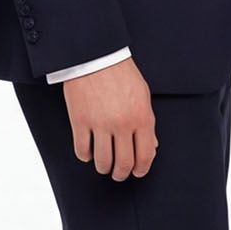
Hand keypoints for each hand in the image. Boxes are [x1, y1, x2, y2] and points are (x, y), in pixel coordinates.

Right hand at [63, 56, 157, 179]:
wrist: (95, 55)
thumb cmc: (121, 73)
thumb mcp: (142, 96)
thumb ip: (147, 123)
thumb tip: (151, 147)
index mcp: (142, 117)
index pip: (145, 155)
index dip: (141, 169)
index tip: (137, 172)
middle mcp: (122, 124)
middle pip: (123, 164)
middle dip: (121, 174)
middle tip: (119, 174)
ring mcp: (99, 124)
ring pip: (102, 162)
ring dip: (103, 167)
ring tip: (103, 164)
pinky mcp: (79, 121)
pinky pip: (82, 151)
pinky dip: (85, 156)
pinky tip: (88, 152)